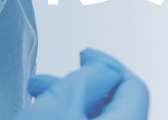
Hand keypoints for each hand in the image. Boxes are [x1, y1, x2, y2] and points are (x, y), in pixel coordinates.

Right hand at [18, 49, 149, 119]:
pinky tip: (40, 117)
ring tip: (33, 100)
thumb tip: (108, 67)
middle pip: (112, 105)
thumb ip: (92, 76)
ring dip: (66, 103)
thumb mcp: (63, 101)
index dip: (107, 63)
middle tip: (44, 82)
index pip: (134, 87)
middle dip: (77, 85)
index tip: (84, 54)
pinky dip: (65, 119)